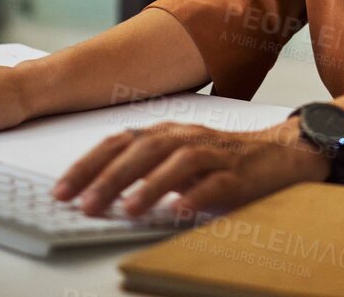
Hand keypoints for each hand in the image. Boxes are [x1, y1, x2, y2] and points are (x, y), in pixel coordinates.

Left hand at [50, 120, 327, 219]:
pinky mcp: (239, 173)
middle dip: (110, 177)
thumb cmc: (221, 160)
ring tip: (128, 210)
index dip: (88, 165)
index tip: (62, 190)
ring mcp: (213, 153)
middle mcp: (185, 137)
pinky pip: (216, 183)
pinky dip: (197, 196)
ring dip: (150, 186)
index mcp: (166, 132)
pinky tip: (180, 211)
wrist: (281, 153)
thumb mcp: (176, 159)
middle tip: (84, 204)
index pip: (119, 142)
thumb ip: (142, 168)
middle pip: (142, 150)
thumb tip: (95, 191)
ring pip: (177, 163)